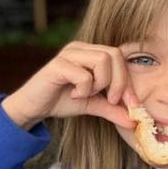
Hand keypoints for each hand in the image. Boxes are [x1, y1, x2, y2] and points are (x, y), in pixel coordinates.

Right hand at [0, 41, 134, 129]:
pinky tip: (74, 94)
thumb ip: (112, 109)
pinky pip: (83, 74)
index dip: (128, 81)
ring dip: (101, 83)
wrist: (33, 107)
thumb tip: (134, 120)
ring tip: (88, 94)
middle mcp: (80, 48)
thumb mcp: (92, 105)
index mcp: (89, 52)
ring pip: (102, 60)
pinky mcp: (58, 65)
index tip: (132, 104)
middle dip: (119, 81)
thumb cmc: (60, 100)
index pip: (119, 57)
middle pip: (114, 54)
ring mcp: (68, 54)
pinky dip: (84, 89)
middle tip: (112, 101)